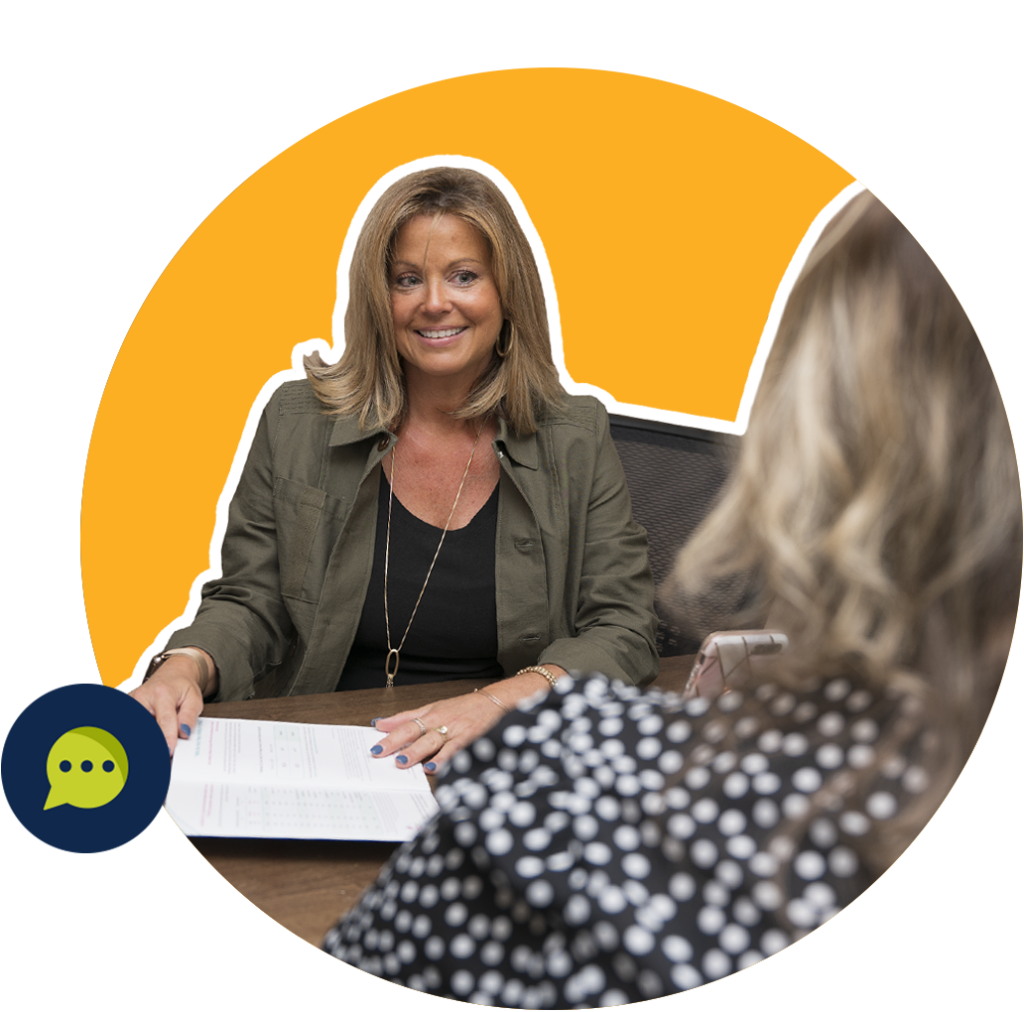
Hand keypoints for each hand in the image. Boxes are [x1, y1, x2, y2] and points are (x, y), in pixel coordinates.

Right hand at [129, 651, 215, 755]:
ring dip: (146, 740)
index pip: (164, 720)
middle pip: (145, 727)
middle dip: (154, 743)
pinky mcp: (126, 709)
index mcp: (162, 693)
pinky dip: (139, 737)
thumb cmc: (182, 688)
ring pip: (135, 728)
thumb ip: (189, 716)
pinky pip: (130, 727)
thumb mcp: (194, 699)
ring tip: (158, 753)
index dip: (166, 738)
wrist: (172, 675)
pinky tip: (148, 745)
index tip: (168, 752)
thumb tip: (183, 733)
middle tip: (163, 758)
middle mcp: (142, 697)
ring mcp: (131, 703)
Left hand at [370, 666, 566, 773]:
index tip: (373, 745)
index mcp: (431, 713)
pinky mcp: (472, 737)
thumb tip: (379, 723)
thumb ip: (407, 717)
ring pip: (433, 740)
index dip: (389, 734)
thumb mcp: (434, 707)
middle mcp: (441, 720)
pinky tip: (436, 767)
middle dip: (396, 743)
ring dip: (417, 751)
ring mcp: (456, 729)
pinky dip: (446, 758)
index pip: (406, 723)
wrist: (498, 701)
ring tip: (402, 762)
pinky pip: (457, 749)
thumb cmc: (465, 708)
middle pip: (414, 731)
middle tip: (380, 754)